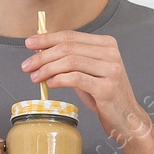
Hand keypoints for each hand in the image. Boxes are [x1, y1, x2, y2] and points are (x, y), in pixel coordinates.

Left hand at [22, 31, 152, 142]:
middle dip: (43, 56)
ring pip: (70, 62)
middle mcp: (110, 54)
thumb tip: (41, 52)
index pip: (71, 36)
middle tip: (27, 65)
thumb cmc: (104, 95)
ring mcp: (111, 70)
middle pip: (68, 48)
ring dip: (47, 69)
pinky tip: (50, 84)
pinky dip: (59, 80)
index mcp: (106, 44)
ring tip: (35, 77)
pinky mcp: (107, 88)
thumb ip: (71, 60)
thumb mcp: (88, 71)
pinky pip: (76, 79)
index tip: (30, 43)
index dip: (47, 39)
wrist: (126, 118)